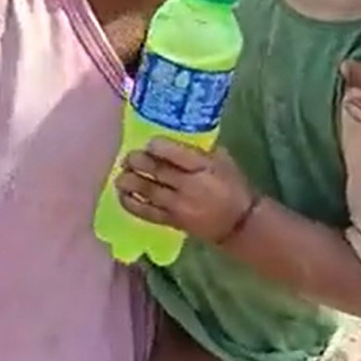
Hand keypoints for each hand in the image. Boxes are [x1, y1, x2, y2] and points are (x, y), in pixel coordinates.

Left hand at [113, 139, 257, 242]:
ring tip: (121, 175)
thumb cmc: (233, 186)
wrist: (239, 224)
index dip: (159, 147)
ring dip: (130, 181)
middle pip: (157, 172)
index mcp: (204, 168)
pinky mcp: (171, 221)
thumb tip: (176, 136)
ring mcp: (178, 206)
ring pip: (148, 192)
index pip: (177, 155)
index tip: (148, 142)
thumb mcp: (223, 161)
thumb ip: (200, 150)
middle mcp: (189, 186)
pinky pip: (146, 212)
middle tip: (128, 157)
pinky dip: (131, 203)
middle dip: (138, 162)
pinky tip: (122, 195)